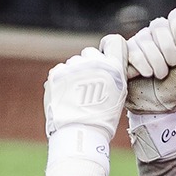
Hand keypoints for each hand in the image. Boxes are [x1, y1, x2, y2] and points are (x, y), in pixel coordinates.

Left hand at [42, 34, 127, 175]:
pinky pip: (60, 72)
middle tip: (89, 87)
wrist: (79, 134)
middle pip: (90, 53)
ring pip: (73, 63)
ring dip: (74, 74)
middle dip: (89, 65)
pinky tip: (66, 98)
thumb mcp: (119, 95)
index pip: (114, 42)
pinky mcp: (56, 73)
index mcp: (114, 66)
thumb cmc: (103, 119)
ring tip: (76, 96)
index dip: (109, 50)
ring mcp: (73, 66)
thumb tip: (105, 63)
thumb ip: (114, 74)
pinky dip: (61, 82)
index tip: (106, 59)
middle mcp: (94, 61)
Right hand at [125, 7, 175, 115]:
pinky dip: (140, 65)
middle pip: (159, 25)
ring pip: (144, 40)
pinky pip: (129, 50)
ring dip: (156, 62)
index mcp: (174, 34)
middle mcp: (154, 34)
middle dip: (168, 49)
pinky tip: (145, 73)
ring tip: (159, 75)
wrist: (160, 108)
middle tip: (171, 65)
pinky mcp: (123, 54)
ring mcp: (137, 42)